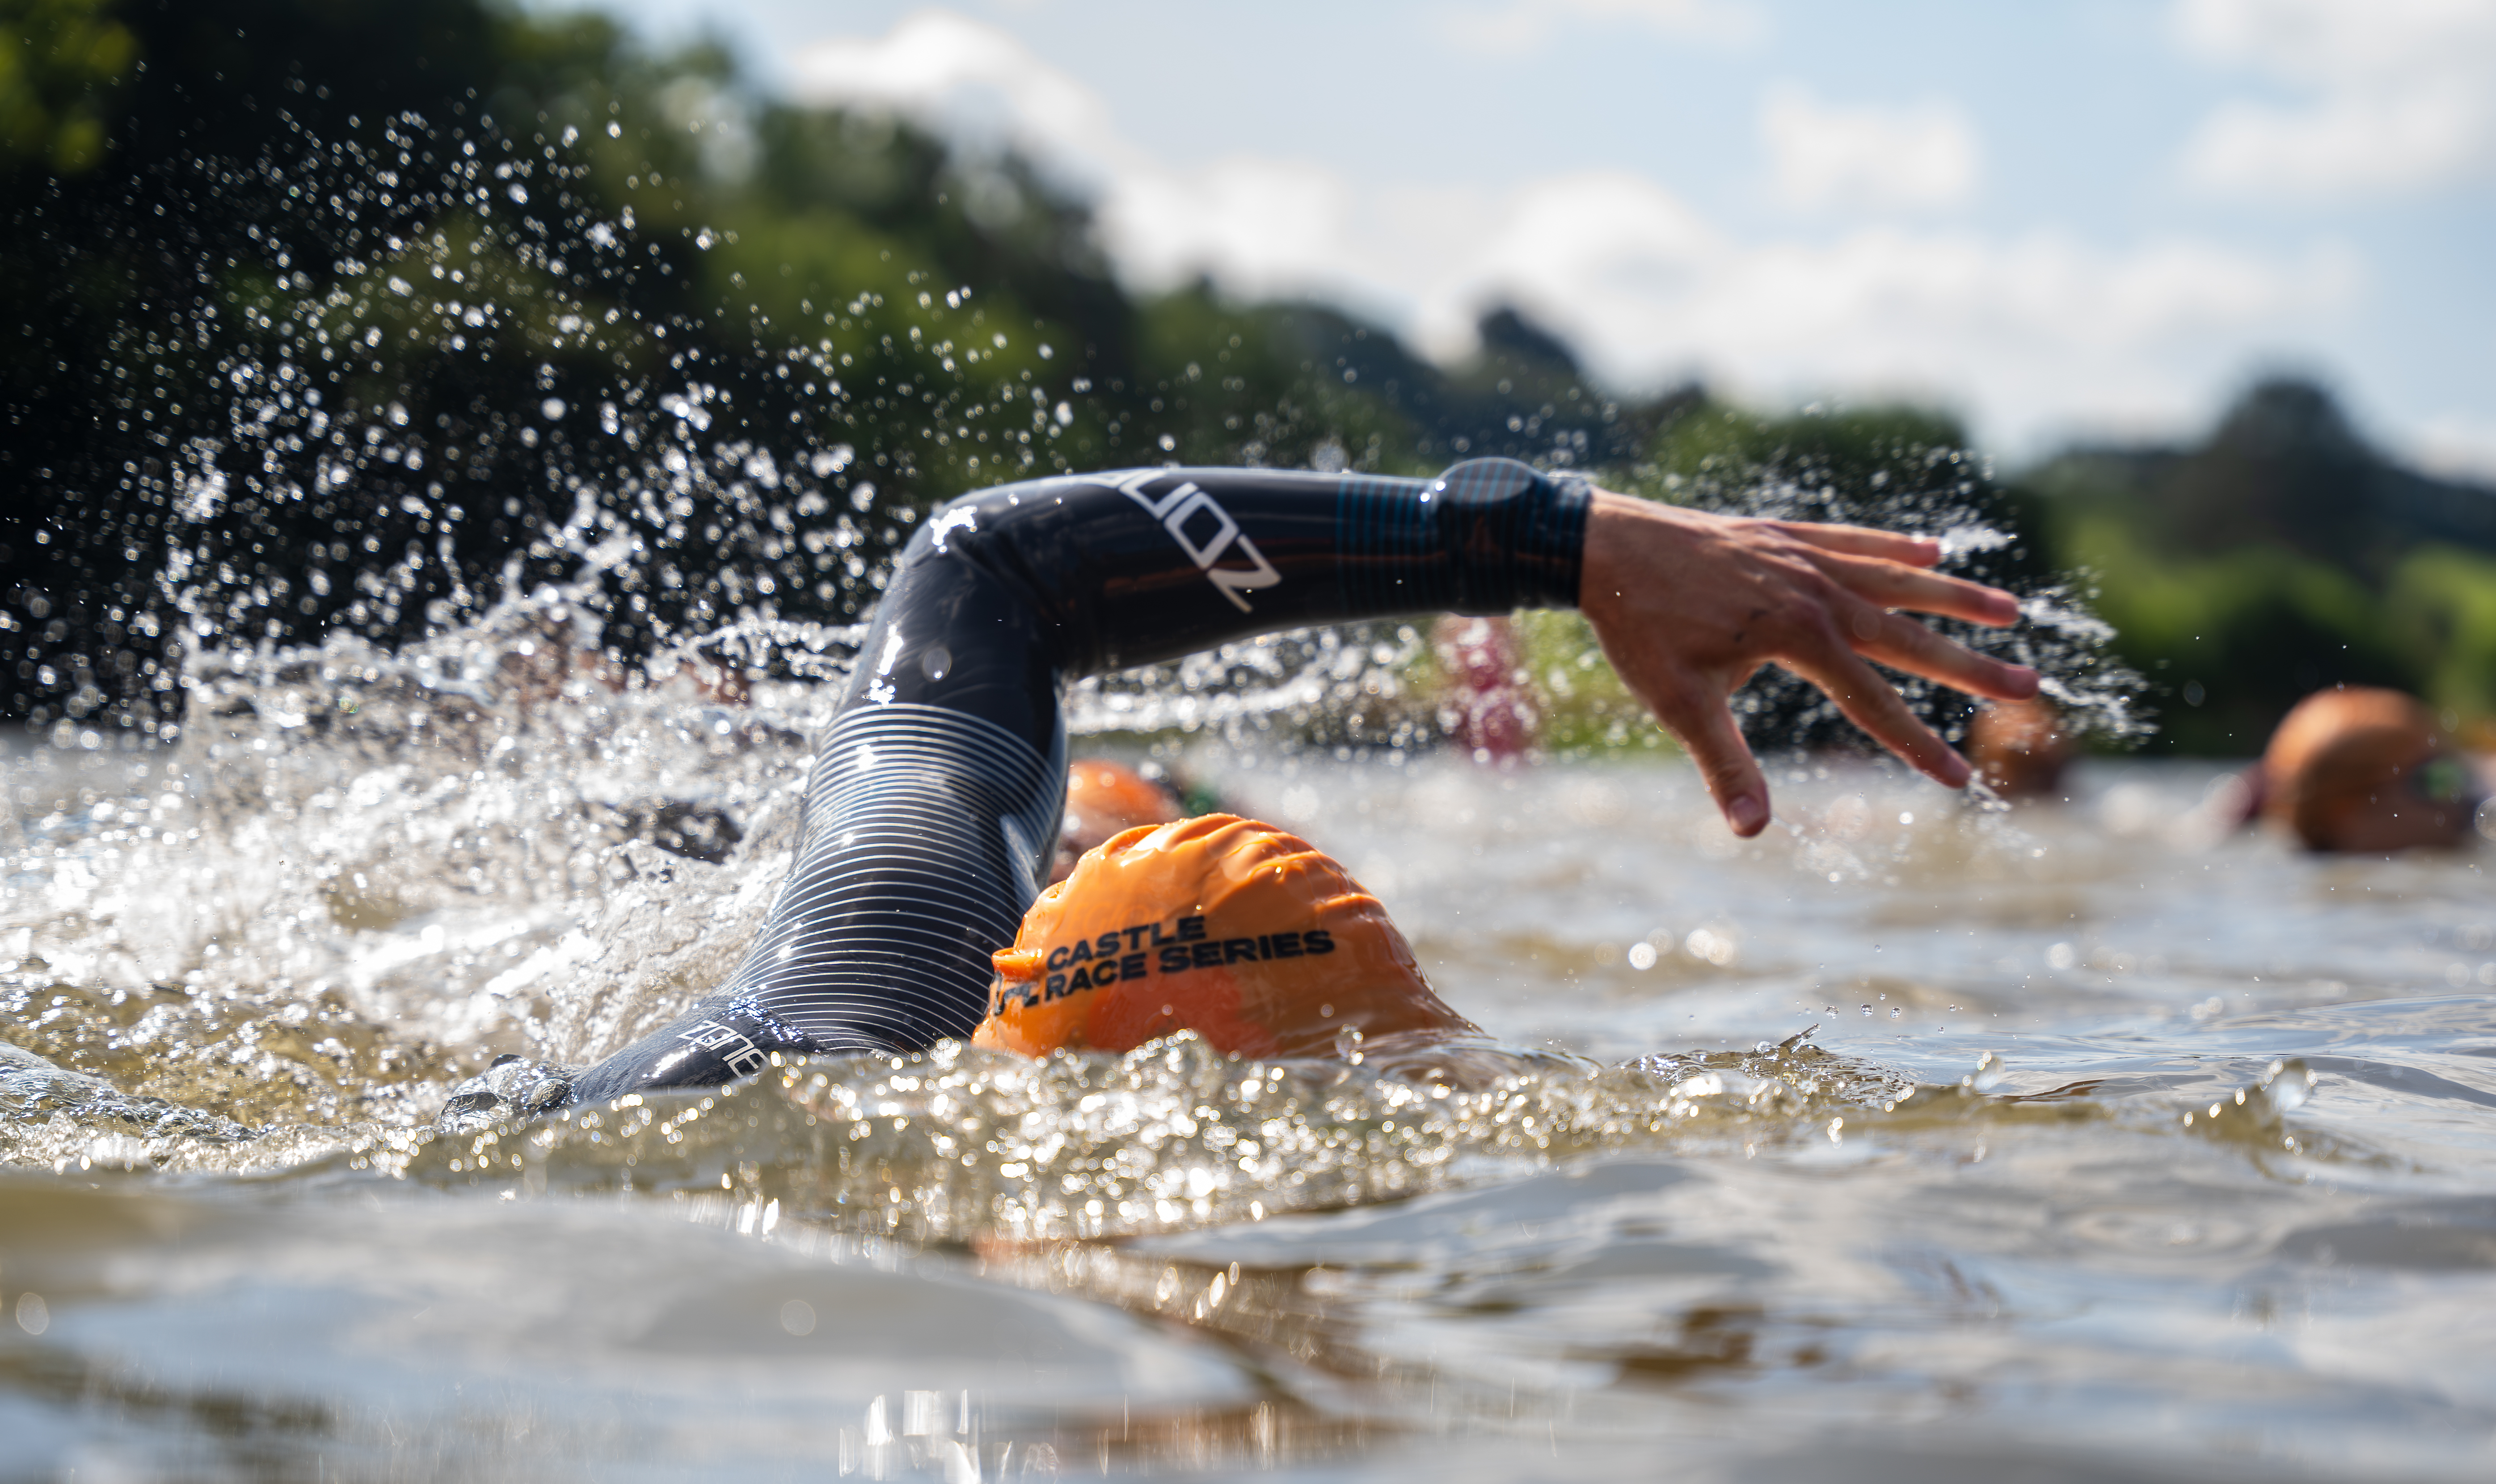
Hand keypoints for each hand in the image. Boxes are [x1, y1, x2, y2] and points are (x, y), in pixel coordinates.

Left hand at [1579, 491, 2040, 835]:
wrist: (1605, 548)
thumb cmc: (1640, 631)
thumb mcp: (1679, 705)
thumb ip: (1725, 765)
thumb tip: (1750, 832)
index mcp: (1799, 637)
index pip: (1873, 703)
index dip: (1917, 745)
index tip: (1961, 780)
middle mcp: (1815, 591)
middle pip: (1909, 634)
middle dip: (1970, 666)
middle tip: (2031, 684)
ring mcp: (1804, 557)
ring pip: (1896, 576)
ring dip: (1954, 594)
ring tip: (2008, 610)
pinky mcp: (1784, 535)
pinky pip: (1854, 540)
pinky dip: (1894, 545)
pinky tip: (1932, 548)